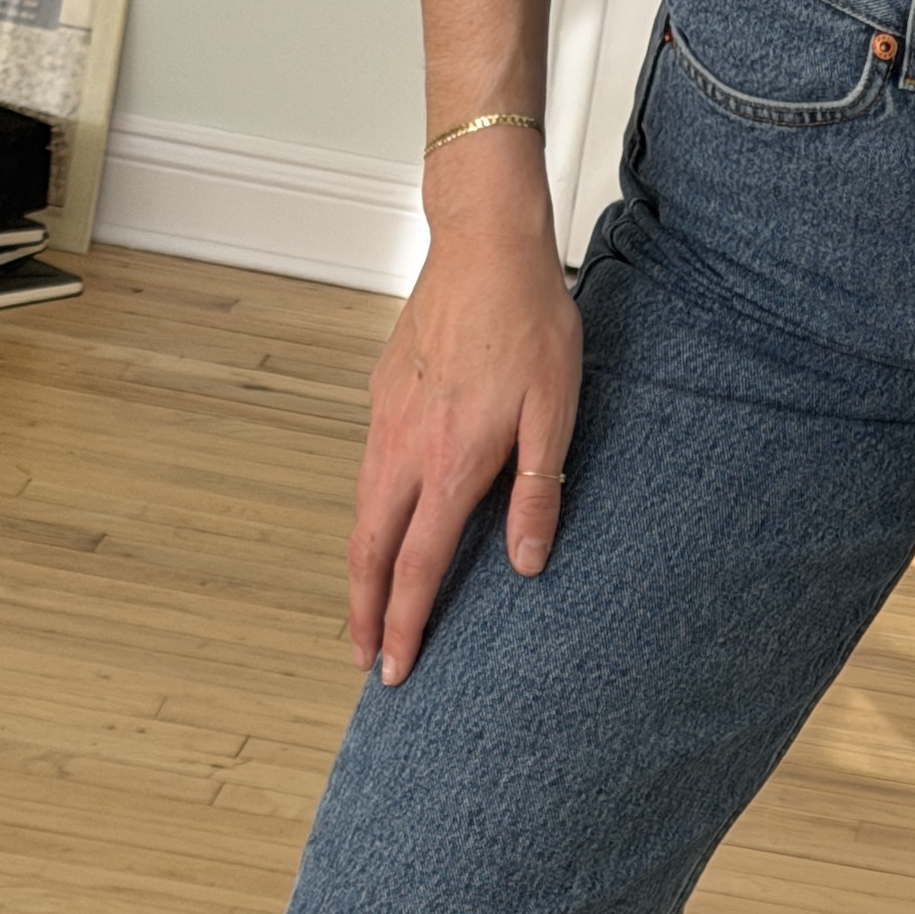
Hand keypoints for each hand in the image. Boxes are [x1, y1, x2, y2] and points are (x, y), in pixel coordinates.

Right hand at [349, 135, 580, 683]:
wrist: (483, 245)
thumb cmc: (530, 324)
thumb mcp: (554, 413)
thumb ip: (537, 493)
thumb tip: (526, 565)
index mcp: (450, 463)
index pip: (418, 565)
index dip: (405, 624)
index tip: (396, 668)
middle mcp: (404, 449)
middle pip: (368, 551)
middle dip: (363, 613)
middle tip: (366, 661)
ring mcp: (384, 421)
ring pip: (360, 513)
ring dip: (360, 570)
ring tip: (366, 610)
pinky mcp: (382, 396)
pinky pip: (366, 474)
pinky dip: (366, 519)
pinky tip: (381, 530)